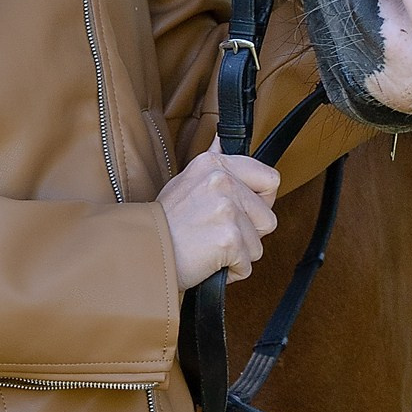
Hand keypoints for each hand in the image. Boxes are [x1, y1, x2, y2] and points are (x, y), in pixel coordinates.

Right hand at [160, 139, 279, 289]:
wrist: (141, 251)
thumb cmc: (165, 223)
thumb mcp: (186, 181)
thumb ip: (213, 164)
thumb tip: (222, 139)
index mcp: (215, 164)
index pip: (270, 179)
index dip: (261, 203)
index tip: (239, 212)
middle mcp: (223, 181)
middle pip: (267, 218)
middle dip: (247, 235)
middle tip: (214, 233)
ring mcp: (227, 209)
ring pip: (258, 245)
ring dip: (237, 255)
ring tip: (208, 247)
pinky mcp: (229, 238)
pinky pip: (247, 266)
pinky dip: (229, 272)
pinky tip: (207, 261)